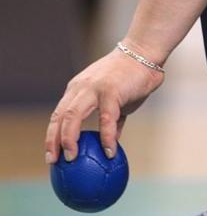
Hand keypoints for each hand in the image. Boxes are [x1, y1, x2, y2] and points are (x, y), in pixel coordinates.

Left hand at [45, 45, 164, 163]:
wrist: (145, 54)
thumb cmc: (133, 77)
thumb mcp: (117, 101)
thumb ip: (112, 121)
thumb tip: (111, 142)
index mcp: (78, 90)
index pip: (59, 115)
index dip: (52, 136)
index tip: (52, 154)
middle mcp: (81, 88)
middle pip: (59, 117)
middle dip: (53, 140)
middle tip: (54, 162)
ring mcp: (93, 88)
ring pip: (72, 116)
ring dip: (69, 139)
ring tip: (72, 158)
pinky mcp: (111, 91)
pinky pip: (105, 119)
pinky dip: (106, 136)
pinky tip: (109, 151)